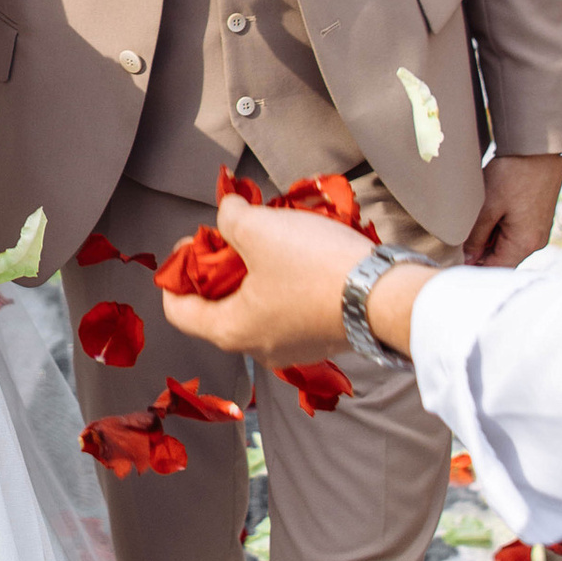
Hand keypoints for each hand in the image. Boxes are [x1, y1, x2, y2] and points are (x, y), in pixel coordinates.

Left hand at [160, 193, 373, 360]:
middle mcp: (258, 348)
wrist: (384, 294)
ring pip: (256, 306)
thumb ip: (229, 218)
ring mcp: (292, 347)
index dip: (177, 273)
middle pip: (218, 307)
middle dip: (220, 267)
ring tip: (268, 238)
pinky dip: (283, 283)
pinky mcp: (321, 338)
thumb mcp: (258, 229)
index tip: (192, 244)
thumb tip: (226, 212)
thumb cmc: (315, 268)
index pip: (178, 311)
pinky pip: (288, 309)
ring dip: (255, 272)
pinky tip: (298, 255)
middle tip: (233, 234)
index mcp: (230, 331)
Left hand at [463, 151, 561, 269]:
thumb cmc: (514, 174)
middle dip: (479, 251)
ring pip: (506, 245)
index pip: (495, 268)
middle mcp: (536, 241)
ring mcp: (538, 230)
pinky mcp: (537, 219)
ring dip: (488, 238)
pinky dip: (499, 228)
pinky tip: (487, 212)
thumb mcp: (488, 206)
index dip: (473, 267)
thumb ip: (477, 237)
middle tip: (457, 239)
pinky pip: (514, 232)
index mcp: (525, 243)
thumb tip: (468, 258)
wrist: (539, 148)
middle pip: (502, 258)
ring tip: (474, 220)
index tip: (453, 260)